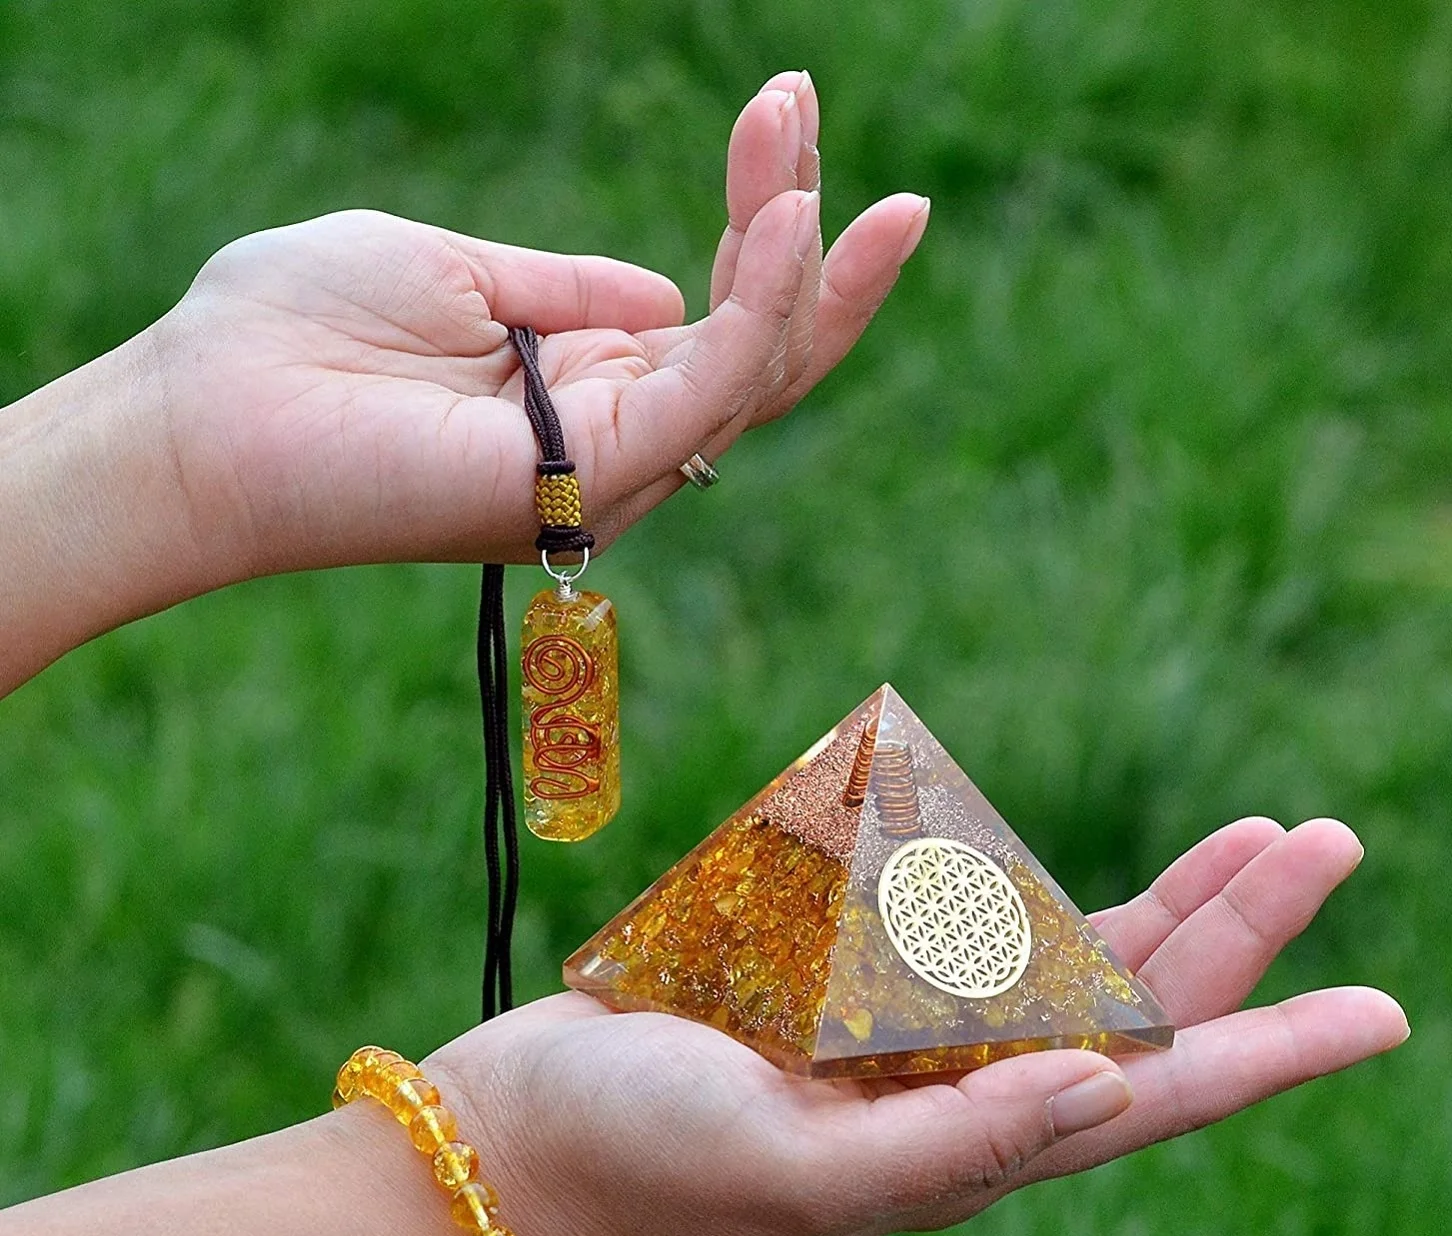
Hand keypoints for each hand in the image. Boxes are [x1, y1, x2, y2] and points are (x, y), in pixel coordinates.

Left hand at [153, 72, 927, 581]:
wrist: (207, 410)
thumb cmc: (303, 336)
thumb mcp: (455, 272)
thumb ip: (567, 286)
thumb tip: (669, 288)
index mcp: (580, 395)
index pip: (711, 327)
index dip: (764, 235)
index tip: (785, 117)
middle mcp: (609, 443)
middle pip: (757, 357)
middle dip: (803, 235)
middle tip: (800, 100)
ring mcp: (604, 470)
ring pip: (753, 375)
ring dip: (796, 251)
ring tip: (790, 121)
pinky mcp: (585, 479)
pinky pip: (706, 396)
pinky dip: (760, 309)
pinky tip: (786, 219)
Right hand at [426, 817, 1407, 1235]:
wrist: (522, 1129)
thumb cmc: (641, 1160)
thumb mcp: (797, 1177)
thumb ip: (953, 1153)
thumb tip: (1105, 1097)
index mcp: (963, 1153)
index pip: (1150, 1098)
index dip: (1269, 1052)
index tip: (1382, 1011)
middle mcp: (956, 1094)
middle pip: (1135, 1006)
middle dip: (1236, 927)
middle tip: (1326, 840)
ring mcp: (904, 1037)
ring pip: (1070, 954)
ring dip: (1164, 897)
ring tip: (1258, 838)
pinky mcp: (843, 985)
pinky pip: (960, 921)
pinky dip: (1023, 879)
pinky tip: (1069, 847)